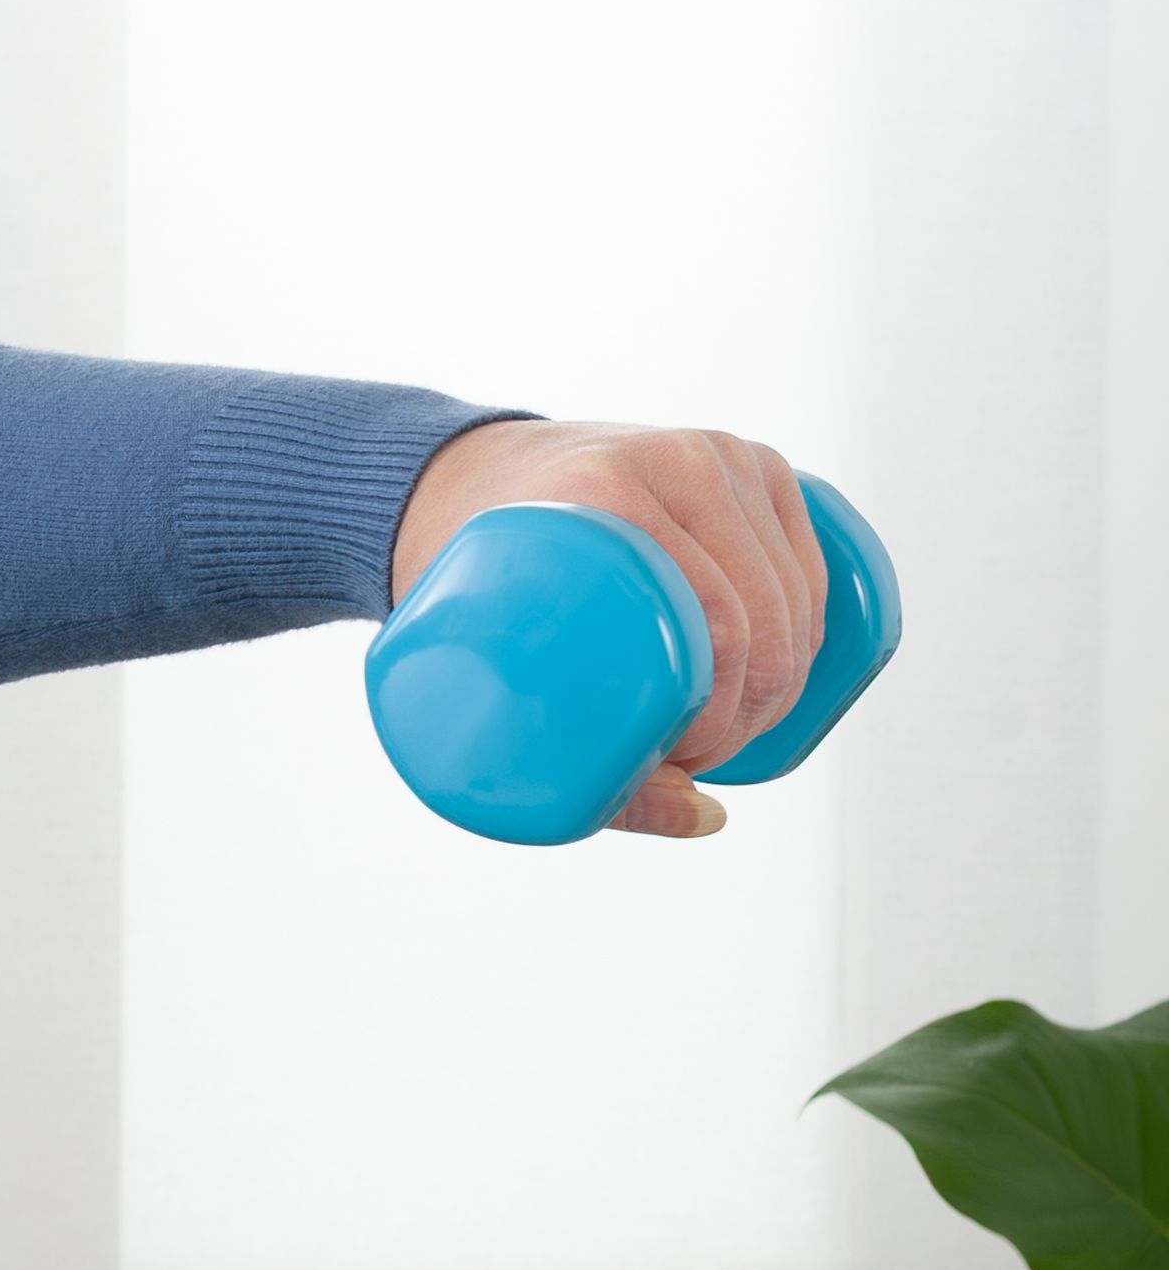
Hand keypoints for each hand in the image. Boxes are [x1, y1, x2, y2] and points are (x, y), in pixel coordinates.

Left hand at [388, 418, 824, 838]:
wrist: (459, 477)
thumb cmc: (466, 574)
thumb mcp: (481, 655)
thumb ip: (581, 757)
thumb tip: (705, 817)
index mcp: (602, 488)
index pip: (718, 623)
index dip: (722, 715)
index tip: (685, 759)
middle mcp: (671, 458)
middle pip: (763, 613)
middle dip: (755, 708)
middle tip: (702, 754)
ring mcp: (718, 452)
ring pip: (798, 590)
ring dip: (786, 673)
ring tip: (729, 720)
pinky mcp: (749, 463)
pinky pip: (810, 558)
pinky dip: (808, 622)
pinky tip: (782, 666)